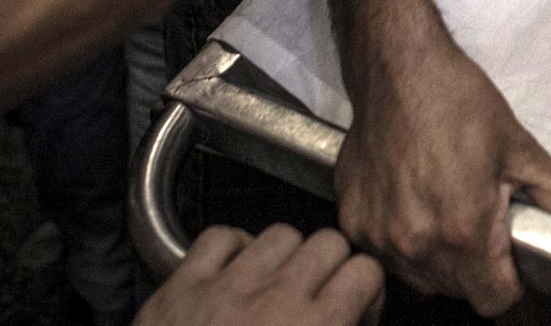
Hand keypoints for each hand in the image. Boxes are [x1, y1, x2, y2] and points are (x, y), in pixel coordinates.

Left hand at [136, 225, 383, 325]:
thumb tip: (354, 323)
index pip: (365, 271)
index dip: (365, 290)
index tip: (354, 310)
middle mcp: (277, 299)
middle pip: (328, 242)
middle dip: (331, 268)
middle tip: (318, 298)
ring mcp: (228, 287)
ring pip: (280, 233)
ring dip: (285, 257)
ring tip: (276, 286)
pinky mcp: (185, 287)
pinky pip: (220, 236)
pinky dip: (232, 248)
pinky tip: (234, 273)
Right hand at [335, 36, 550, 315]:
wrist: (396, 67)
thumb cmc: (458, 100)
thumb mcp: (518, 146)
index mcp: (463, 231)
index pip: (494, 301)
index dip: (510, 282)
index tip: (509, 253)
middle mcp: (416, 245)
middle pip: (457, 291)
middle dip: (475, 266)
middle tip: (478, 215)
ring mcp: (378, 237)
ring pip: (420, 278)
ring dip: (438, 257)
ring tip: (445, 205)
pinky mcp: (352, 221)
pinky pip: (386, 254)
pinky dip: (402, 240)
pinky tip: (413, 199)